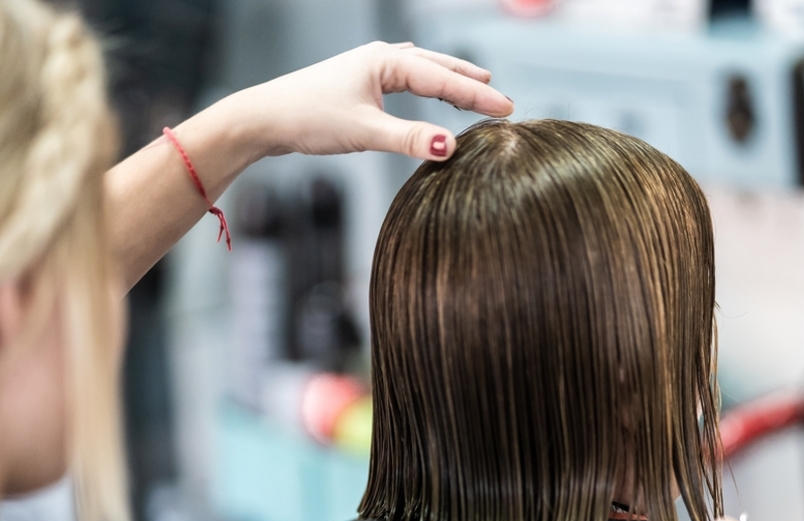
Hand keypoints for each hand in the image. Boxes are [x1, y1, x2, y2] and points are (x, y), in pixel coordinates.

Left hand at [230, 41, 513, 160]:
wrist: (267, 118)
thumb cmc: (309, 118)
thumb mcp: (364, 132)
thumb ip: (409, 139)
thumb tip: (450, 147)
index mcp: (385, 63)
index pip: (441, 79)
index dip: (476, 95)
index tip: (506, 109)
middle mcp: (380, 60)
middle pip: (436, 67)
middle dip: (469, 83)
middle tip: (501, 100)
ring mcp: (369, 70)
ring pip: (421, 72)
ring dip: (449, 80)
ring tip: (475, 86)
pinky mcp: (360, 85)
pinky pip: (405, 81)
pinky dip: (425, 85)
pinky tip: (427, 87)